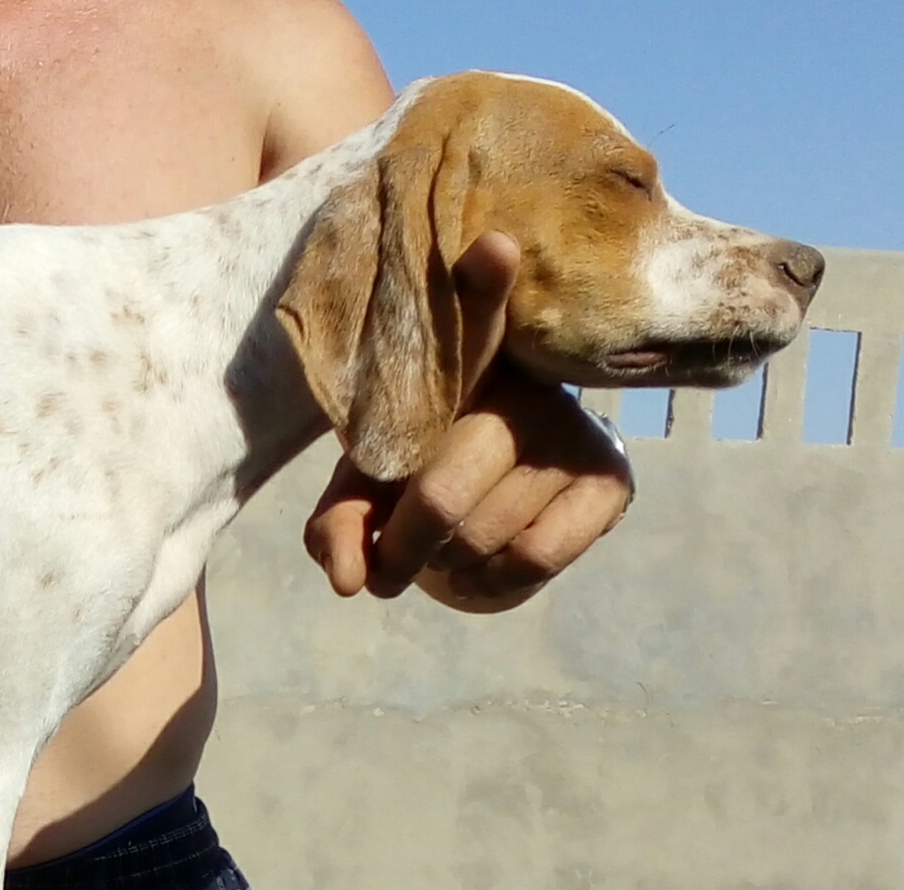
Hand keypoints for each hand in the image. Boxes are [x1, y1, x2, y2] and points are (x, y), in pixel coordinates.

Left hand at [303, 232, 635, 612]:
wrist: (489, 498)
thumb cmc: (413, 474)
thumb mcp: (364, 490)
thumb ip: (341, 525)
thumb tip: (349, 581)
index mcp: (454, 366)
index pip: (470, 320)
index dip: (480, 286)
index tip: (492, 247)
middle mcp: (522, 386)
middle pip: (441, 493)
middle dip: (400, 547)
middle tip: (389, 558)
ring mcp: (570, 430)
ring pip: (481, 536)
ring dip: (443, 566)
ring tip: (440, 548)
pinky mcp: (609, 479)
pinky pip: (534, 556)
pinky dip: (492, 582)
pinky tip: (483, 564)